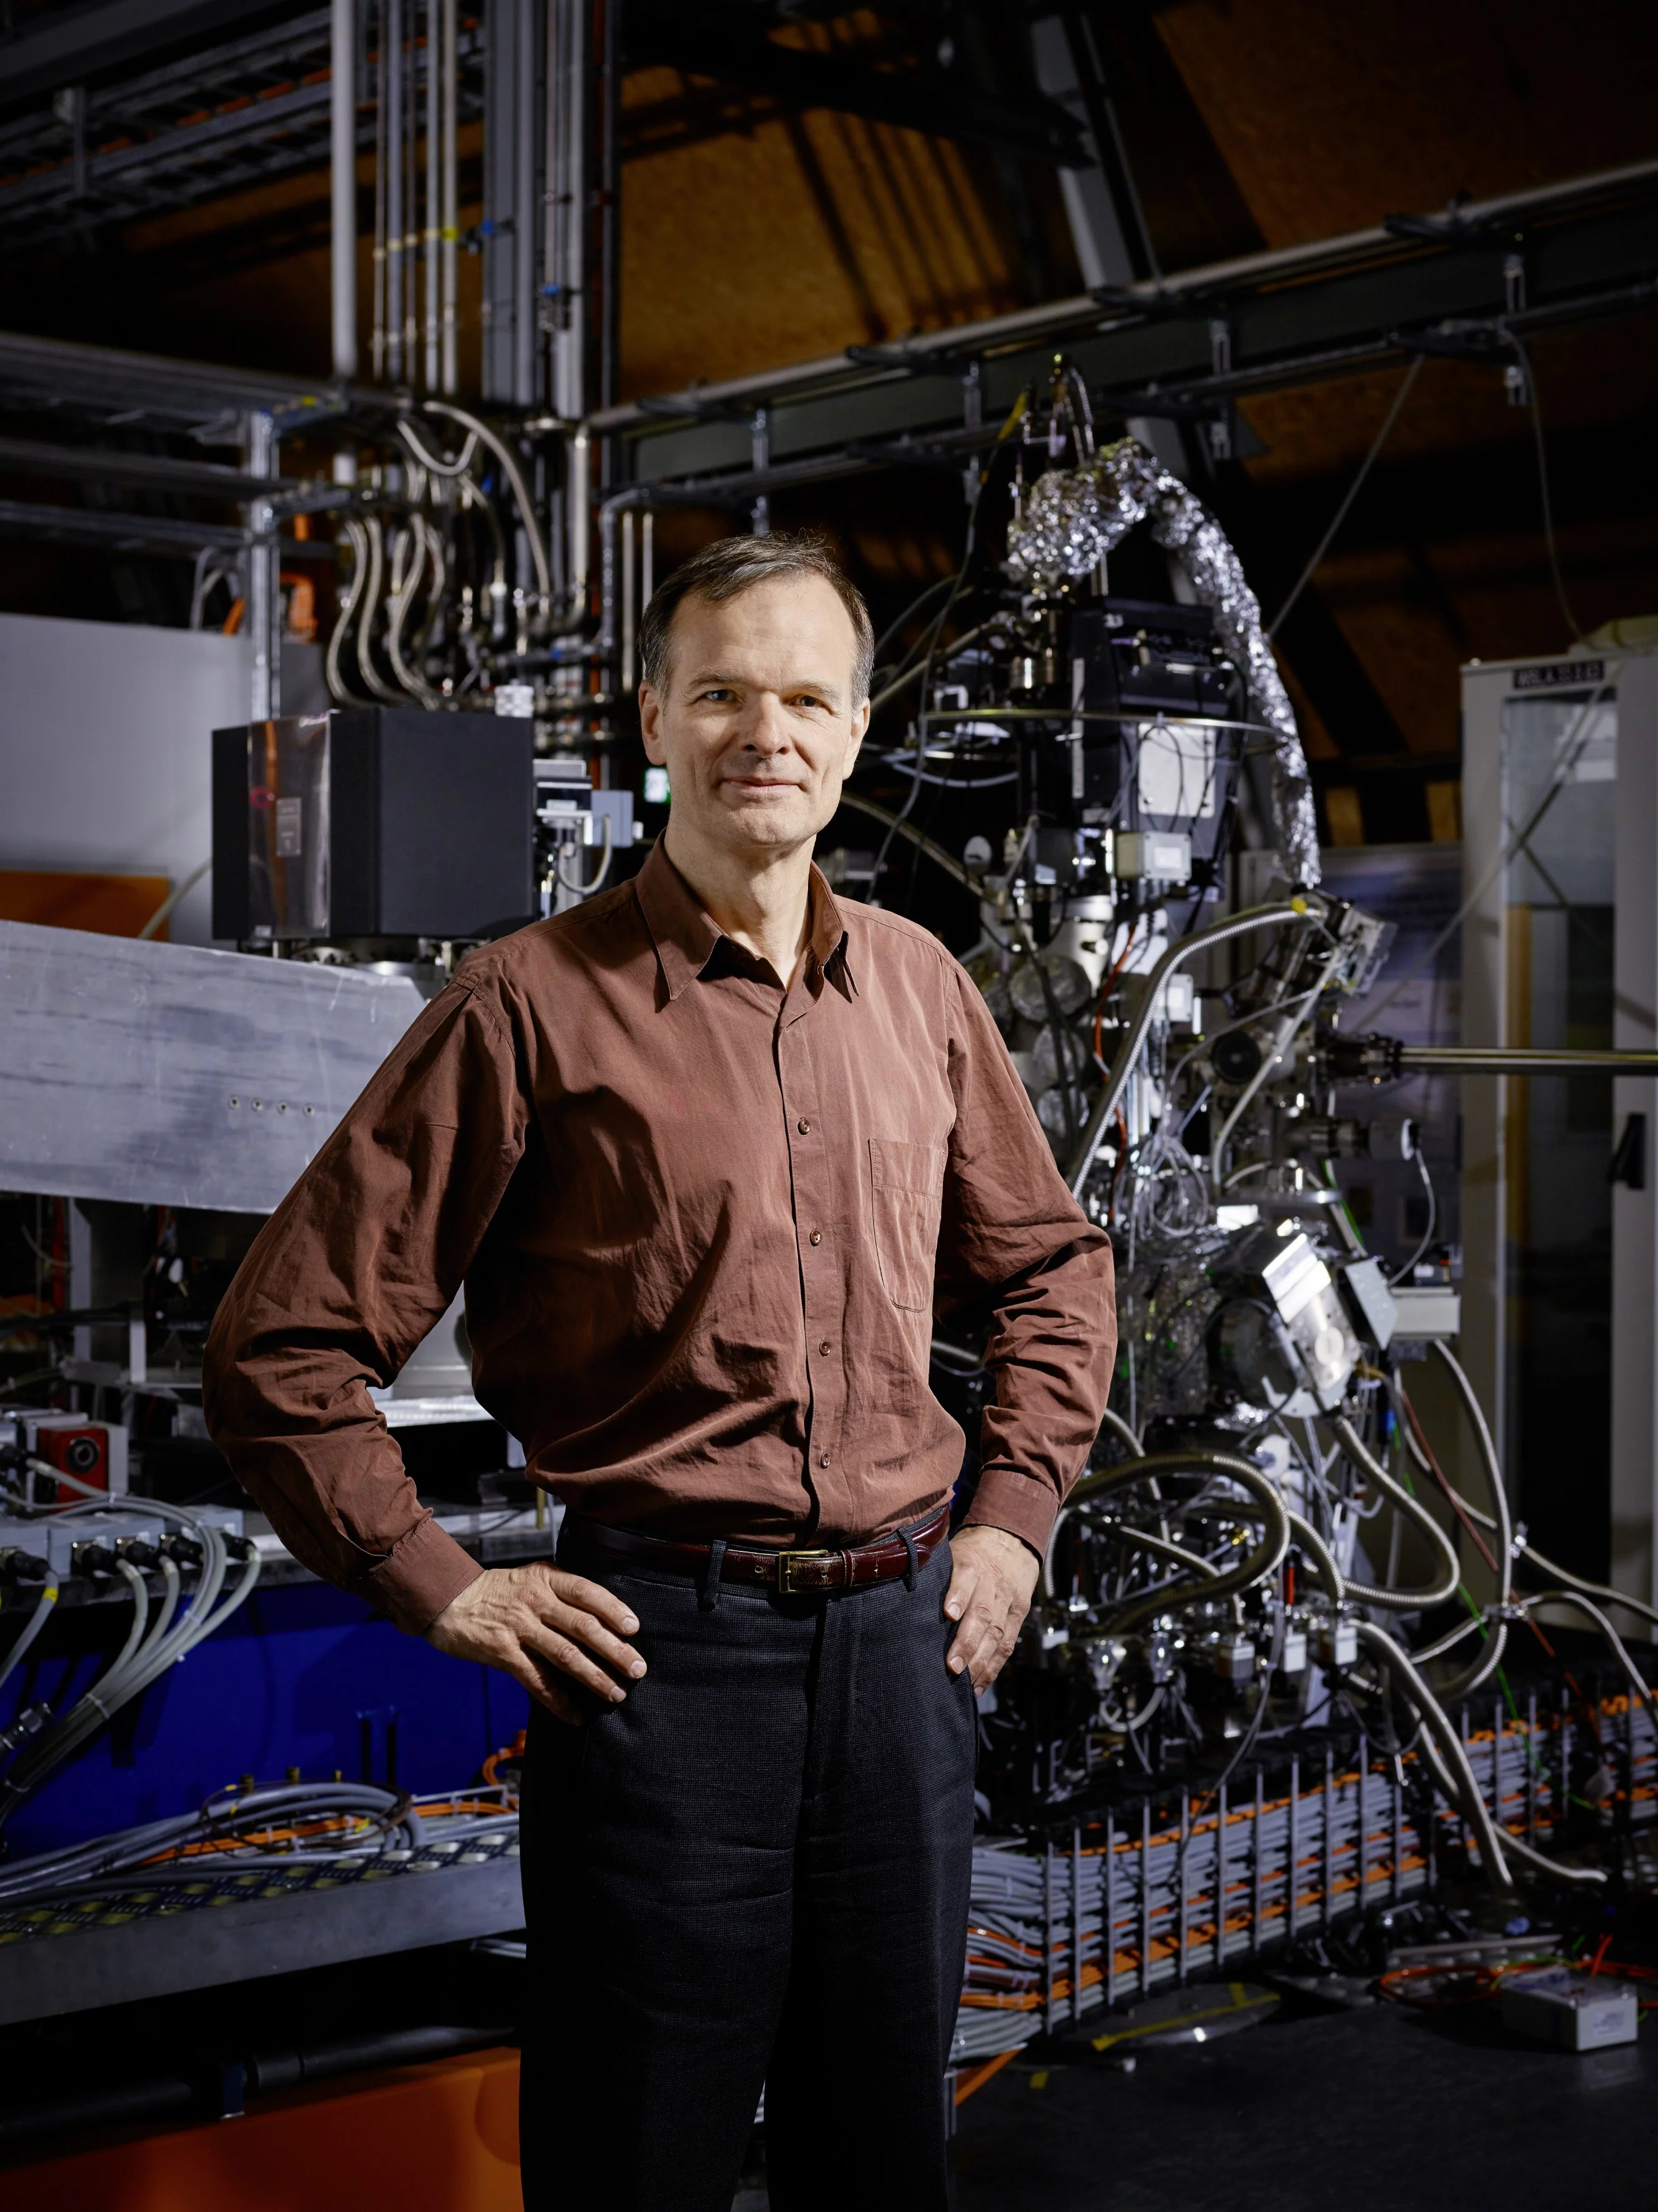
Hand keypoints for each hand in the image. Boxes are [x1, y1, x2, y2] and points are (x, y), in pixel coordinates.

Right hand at [426, 1562, 645, 1723]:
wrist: (448, 1600)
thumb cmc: (497, 1591)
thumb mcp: (531, 1578)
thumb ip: (561, 1592)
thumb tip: (601, 1617)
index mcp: (546, 1579)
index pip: (588, 1592)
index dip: (614, 1609)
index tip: (634, 1628)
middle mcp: (536, 1601)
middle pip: (584, 1626)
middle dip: (615, 1650)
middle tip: (637, 1669)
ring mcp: (519, 1628)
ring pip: (565, 1655)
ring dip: (594, 1677)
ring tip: (615, 1693)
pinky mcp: (503, 1653)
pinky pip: (537, 1681)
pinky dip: (559, 1701)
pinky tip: (575, 1714)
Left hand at [944, 1524, 1039, 1692]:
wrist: (1012, 1542)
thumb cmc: (972, 1552)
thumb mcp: (952, 1551)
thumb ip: (934, 1572)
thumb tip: (900, 1597)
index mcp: (972, 1563)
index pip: (966, 1578)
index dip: (958, 1596)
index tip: (948, 1614)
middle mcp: (993, 1583)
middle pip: (984, 1613)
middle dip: (968, 1642)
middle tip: (952, 1666)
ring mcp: (1009, 1601)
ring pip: (998, 1633)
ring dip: (981, 1661)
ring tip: (964, 1681)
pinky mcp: (1019, 1615)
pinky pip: (1008, 1644)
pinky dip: (993, 1667)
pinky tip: (978, 1685)